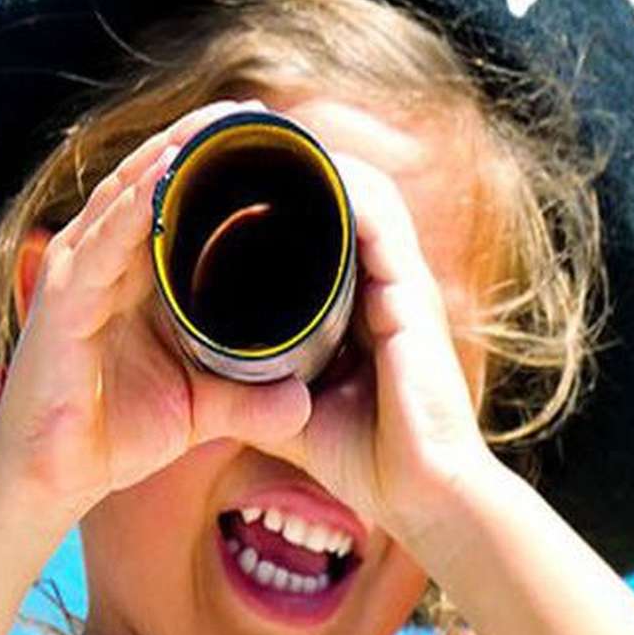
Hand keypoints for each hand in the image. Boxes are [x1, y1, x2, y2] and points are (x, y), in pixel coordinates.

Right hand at [0, 100, 312, 524]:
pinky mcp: (63, 301)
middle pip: (152, 181)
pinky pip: (103, 241)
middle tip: (256, 111)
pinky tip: (166, 172)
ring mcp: (79, 275)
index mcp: (137, 273)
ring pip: (128, 196)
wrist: (54, 479)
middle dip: (200, 141)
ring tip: (220, 122)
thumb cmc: (116, 433)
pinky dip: (134, 205)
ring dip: (172, 155)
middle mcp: (104, 260)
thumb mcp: (201, 407)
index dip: (216, 162)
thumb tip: (306, 403)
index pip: (176, 199)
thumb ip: (251, 399)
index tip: (274, 135)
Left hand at [267, 152, 500, 548]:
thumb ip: (259, 386)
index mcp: (361, 305)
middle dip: (297, 161)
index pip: (326, 226)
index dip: (286, 194)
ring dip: (317, 160)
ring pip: (363, 193)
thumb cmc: (369, 462)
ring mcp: (402, 284)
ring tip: (266, 136)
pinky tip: (305, 165)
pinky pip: (378, 220)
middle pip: (346, 195)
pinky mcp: (411, 296)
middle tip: (241, 138)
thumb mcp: (296, 410)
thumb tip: (208, 377)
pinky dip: (342, 187)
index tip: (232, 175)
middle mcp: (386, 283)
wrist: (425, 498)